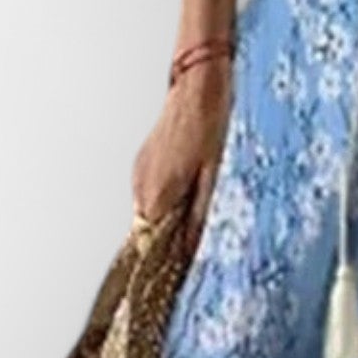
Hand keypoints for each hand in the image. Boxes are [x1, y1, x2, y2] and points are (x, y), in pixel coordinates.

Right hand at [131, 60, 232, 261]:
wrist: (199, 81)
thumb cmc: (211, 121)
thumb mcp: (217, 175)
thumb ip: (201, 216)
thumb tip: (192, 249)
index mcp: (158, 194)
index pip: (150, 246)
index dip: (164, 264)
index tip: (174, 277)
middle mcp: (142, 185)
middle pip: (150, 231)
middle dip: (168, 242)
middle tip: (191, 251)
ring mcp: (140, 171)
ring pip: (151, 211)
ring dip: (170, 219)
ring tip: (195, 219)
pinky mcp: (145, 160)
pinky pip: (152, 191)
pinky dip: (168, 199)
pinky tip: (189, 191)